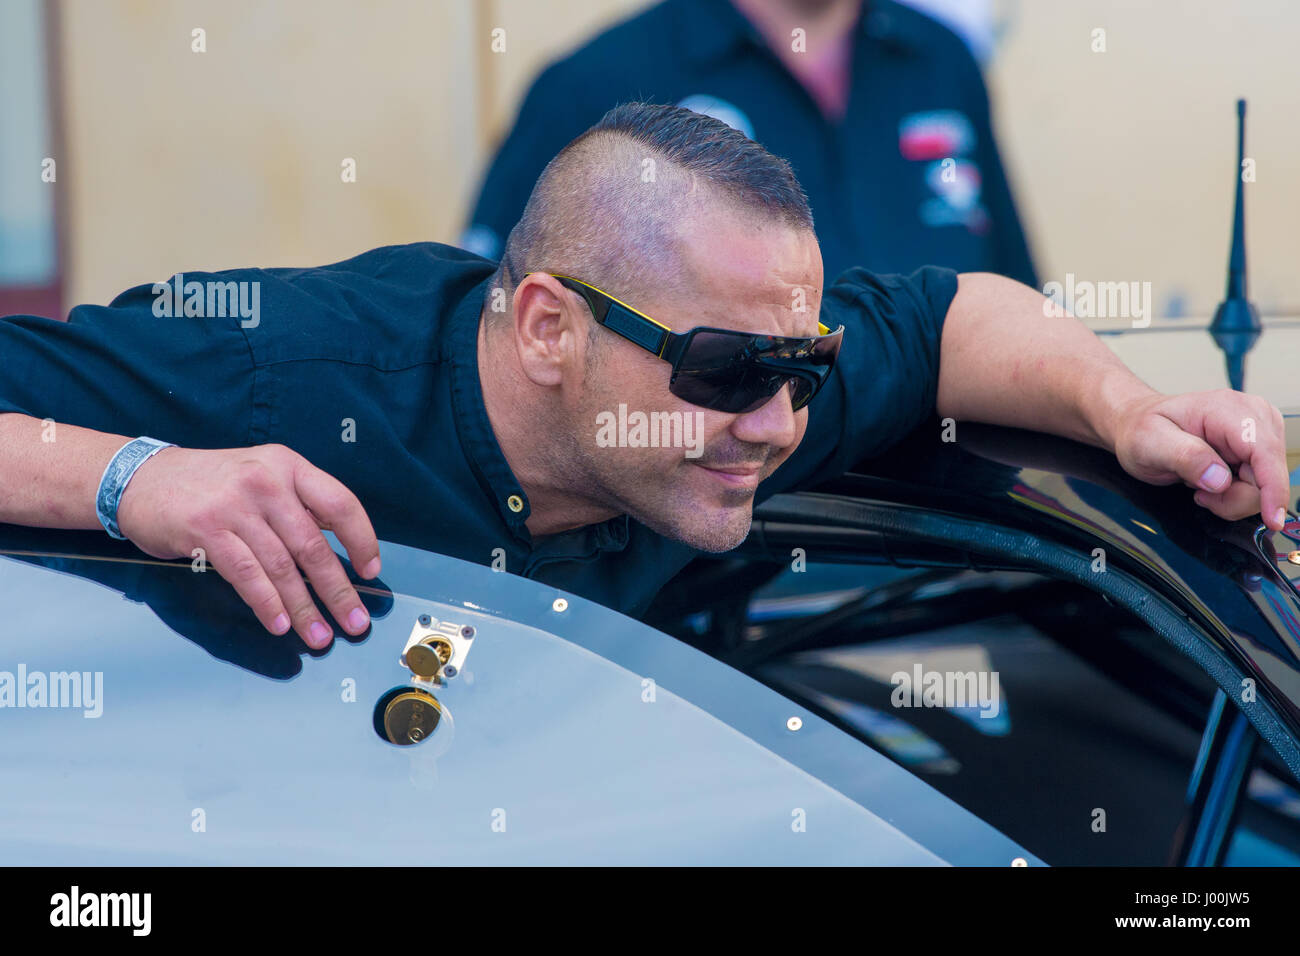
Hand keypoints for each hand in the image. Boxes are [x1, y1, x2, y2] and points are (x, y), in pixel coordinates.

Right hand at [116, 444, 380, 647]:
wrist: (141, 477)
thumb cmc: (210, 484)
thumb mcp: (262, 475)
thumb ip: (297, 506)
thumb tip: (338, 556)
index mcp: (289, 465)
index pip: (340, 504)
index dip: (362, 540)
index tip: (371, 571)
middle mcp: (267, 481)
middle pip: (313, 545)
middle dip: (338, 590)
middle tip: (354, 621)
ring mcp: (235, 505)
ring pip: (282, 567)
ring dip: (303, 608)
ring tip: (318, 636)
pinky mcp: (206, 529)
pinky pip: (247, 575)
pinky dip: (266, 603)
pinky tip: (279, 624)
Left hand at [1110, 389, 1290, 530]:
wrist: (1138, 426)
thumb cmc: (1142, 430)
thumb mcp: (1149, 442)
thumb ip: (1185, 457)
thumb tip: (1220, 479)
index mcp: (1229, 409)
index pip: (1265, 451)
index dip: (1273, 487)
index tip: (1272, 518)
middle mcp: (1253, 417)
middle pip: (1267, 476)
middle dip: (1234, 497)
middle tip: (1198, 493)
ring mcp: (1258, 434)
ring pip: (1264, 487)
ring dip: (1231, 497)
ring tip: (1198, 484)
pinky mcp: (1257, 451)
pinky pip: (1257, 487)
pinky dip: (1232, 495)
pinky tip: (1208, 483)